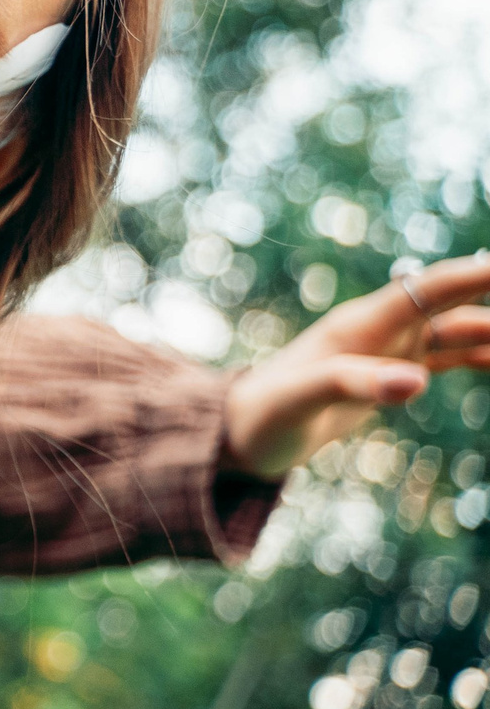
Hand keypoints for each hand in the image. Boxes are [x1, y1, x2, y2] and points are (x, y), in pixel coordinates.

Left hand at [221, 250, 489, 479]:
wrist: (242, 431)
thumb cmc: (265, 415)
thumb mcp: (300, 402)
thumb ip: (351, 385)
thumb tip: (416, 381)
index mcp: (359, 326)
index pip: (425, 291)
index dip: (468, 277)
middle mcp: (379, 330)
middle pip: (449, 304)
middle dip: (488, 292)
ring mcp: (388, 351)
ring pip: (455, 331)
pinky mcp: (390, 375)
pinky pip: (447, 358)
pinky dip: (480, 356)